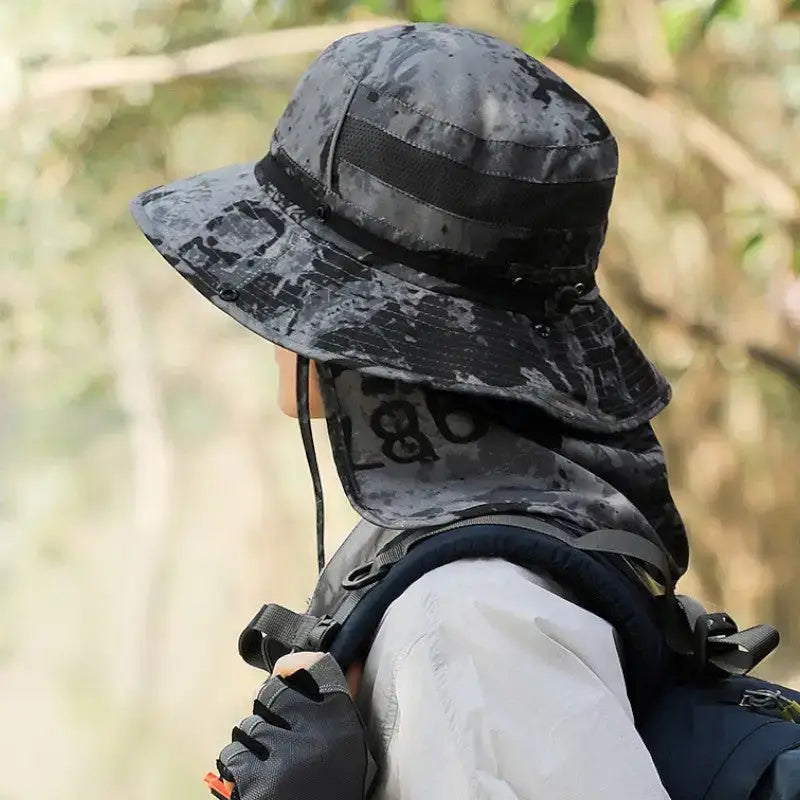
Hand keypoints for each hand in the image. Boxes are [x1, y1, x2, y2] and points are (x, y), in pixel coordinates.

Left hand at [210, 653, 371, 799]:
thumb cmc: (328, 791)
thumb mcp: (346, 749)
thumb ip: (339, 706)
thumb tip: (348, 661)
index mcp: (346, 726)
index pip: (317, 666)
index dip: (296, 668)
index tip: (287, 674)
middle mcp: (320, 734)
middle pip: (272, 692)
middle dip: (267, 713)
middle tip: (276, 741)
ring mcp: (286, 756)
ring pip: (247, 726)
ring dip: (250, 747)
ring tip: (270, 772)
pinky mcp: (256, 781)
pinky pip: (232, 755)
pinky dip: (236, 772)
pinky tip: (254, 788)